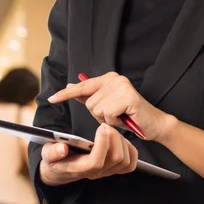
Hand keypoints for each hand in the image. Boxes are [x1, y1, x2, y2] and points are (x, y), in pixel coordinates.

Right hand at [39, 123, 137, 185]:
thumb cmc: (55, 159)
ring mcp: (106, 172)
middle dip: (114, 139)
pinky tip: (120, 140)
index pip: (95, 162)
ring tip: (111, 131)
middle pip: (115, 159)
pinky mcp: (113, 169)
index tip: (101, 128)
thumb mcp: (47, 154)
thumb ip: (52, 152)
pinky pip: (130, 163)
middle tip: (106, 125)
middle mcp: (95, 173)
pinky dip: (130, 150)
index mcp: (78, 168)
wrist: (61, 169)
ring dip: (121, 142)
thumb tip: (62, 149)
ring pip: (124, 160)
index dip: (101, 145)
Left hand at [48, 72, 173, 141]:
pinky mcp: (127, 96)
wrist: (152, 124)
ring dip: (106, 119)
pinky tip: (124, 118)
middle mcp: (114, 79)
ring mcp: (121, 86)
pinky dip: (113, 121)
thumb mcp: (104, 106)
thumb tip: (70, 86)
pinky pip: (107, 114)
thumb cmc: (128, 116)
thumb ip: (88, 96)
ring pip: (96, 109)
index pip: (81, 86)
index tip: (51, 99)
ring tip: (119, 116)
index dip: (65, 94)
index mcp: (107, 78)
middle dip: (98, 114)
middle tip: (114, 115)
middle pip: (88, 102)